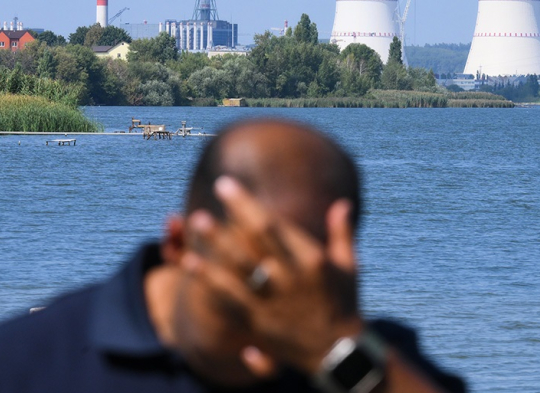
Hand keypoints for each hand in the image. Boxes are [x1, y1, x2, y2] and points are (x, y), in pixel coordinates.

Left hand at [184, 176, 361, 374]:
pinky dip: (208, 278)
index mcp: (312, 259)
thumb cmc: (343, 303)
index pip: (277, 225)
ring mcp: (273, 300)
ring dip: (216, 241)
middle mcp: (291, 276)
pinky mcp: (258, 321)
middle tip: (218, 185)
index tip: (227, 186)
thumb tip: (341, 203)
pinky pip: (228, 297)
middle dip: (239, 210)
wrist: (337, 353)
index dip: (250, 204)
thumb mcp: (349, 267)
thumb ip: (342, 233)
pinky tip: (190, 261)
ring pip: (239, 266)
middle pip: (260, 238)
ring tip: (196, 219)